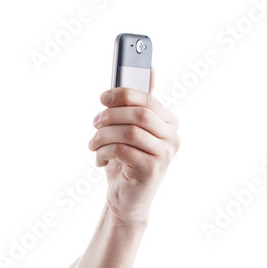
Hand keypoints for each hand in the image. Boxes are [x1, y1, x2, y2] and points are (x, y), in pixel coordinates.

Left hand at [88, 68, 179, 226]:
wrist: (126, 199)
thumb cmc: (125, 161)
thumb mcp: (128, 130)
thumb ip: (136, 104)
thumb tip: (149, 68)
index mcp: (169, 123)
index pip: (148, 99)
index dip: (124, 95)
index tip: (103, 97)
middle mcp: (172, 138)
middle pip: (139, 114)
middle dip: (110, 115)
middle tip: (94, 122)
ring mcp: (165, 154)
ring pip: (129, 132)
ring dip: (103, 135)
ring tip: (93, 145)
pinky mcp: (152, 170)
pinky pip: (122, 150)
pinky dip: (103, 152)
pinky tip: (99, 160)